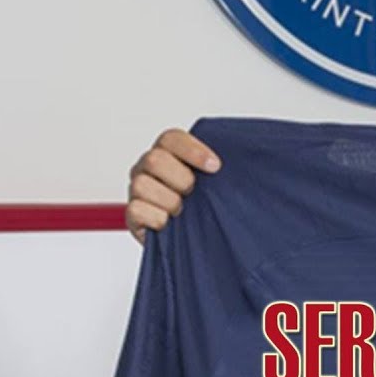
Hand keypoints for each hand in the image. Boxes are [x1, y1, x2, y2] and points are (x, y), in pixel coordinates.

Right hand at [125, 128, 220, 243]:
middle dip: (182, 178)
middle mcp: (147, 167)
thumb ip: (217, 167)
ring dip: (170, 201)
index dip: (193, 150)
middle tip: (193, 191)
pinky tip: (169, 223)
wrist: (191, 237)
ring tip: (182, 210)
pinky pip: (137, 210)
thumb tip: (243, 158)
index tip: (215, 166)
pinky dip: (158, 218)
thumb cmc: (202, 203)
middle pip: (155, 159)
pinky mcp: (132, 214)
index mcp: (167, 152)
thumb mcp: (212, 181)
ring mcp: (136, 189)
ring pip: (142, 185)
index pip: (171, 139)